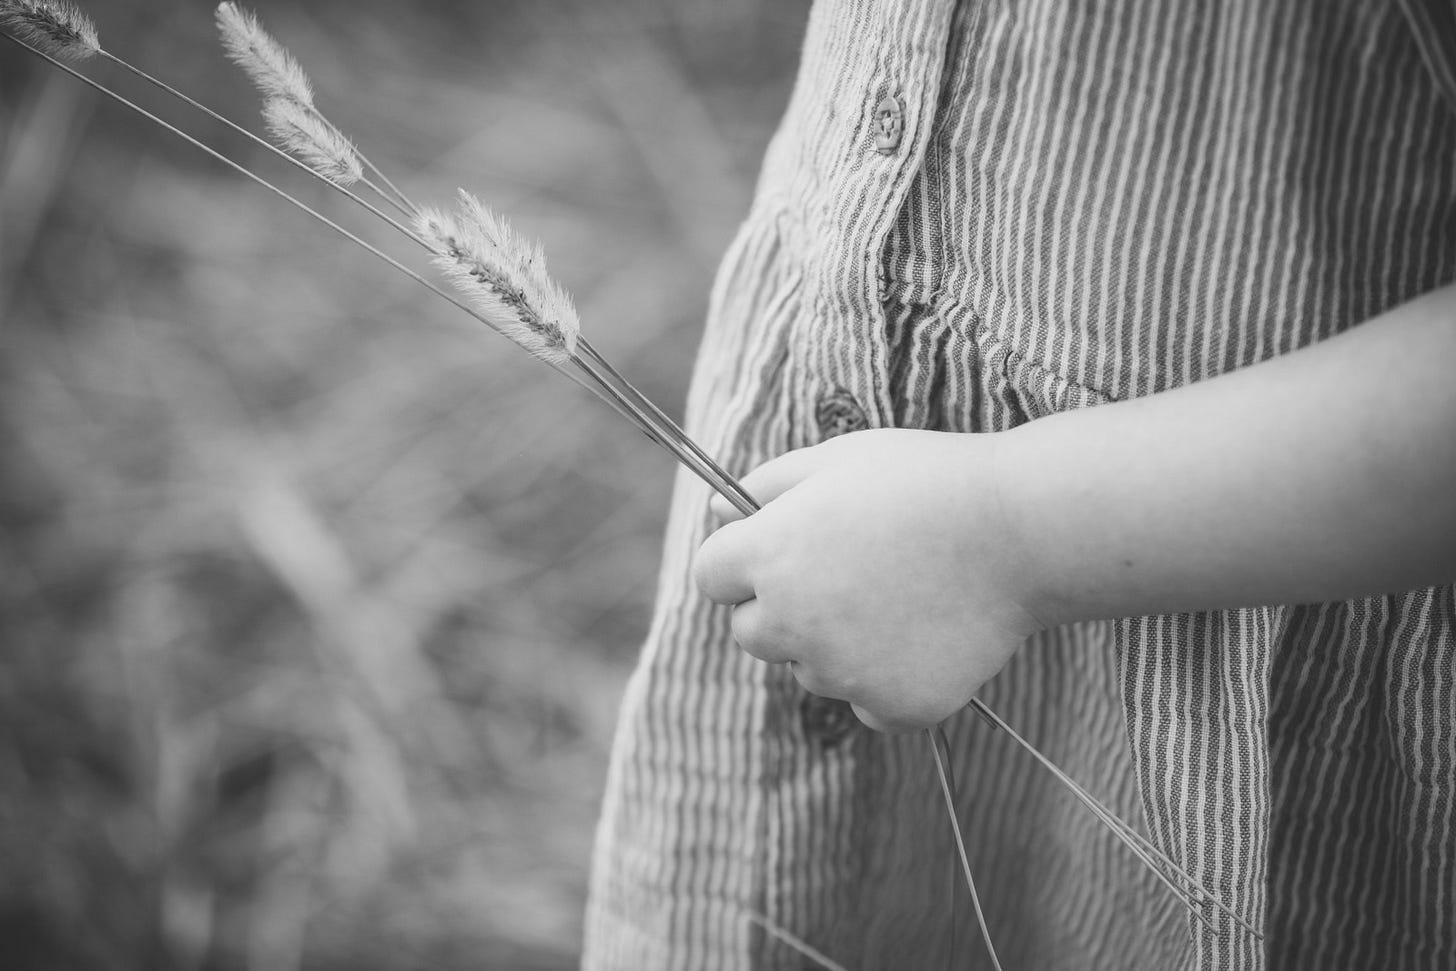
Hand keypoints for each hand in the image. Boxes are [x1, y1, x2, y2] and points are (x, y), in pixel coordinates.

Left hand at [693, 428, 1045, 732]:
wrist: (1021, 527)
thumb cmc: (925, 480)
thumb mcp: (836, 459)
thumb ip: (765, 487)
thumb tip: (717, 517)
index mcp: (769, 555)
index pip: (712, 577)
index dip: (744, 560)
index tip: (785, 547)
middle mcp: (793, 622)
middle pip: (750, 634)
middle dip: (782, 609)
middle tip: (848, 574)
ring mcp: (844, 673)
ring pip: (811, 672)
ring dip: (836, 646)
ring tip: (901, 595)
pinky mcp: (894, 708)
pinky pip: (867, 706)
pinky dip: (888, 681)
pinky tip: (927, 633)